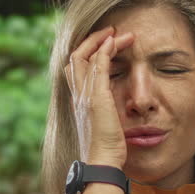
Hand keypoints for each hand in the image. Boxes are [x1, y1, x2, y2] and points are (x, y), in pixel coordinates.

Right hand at [64, 26, 134, 167]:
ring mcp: (85, 95)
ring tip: (119, 33)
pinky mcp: (97, 97)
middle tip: (111, 32)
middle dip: (93, 40)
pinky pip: (98, 65)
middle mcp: (78, 95)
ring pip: (85, 56)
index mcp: (78, 100)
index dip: (88, 52)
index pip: (76, 67)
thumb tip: (111, 109)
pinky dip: (105, 50)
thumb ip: (104, 112)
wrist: (103, 161)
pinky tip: (115, 41)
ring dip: (103, 40)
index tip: (106, 45)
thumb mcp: (104, 125)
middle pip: (76, 56)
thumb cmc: (107, 149)